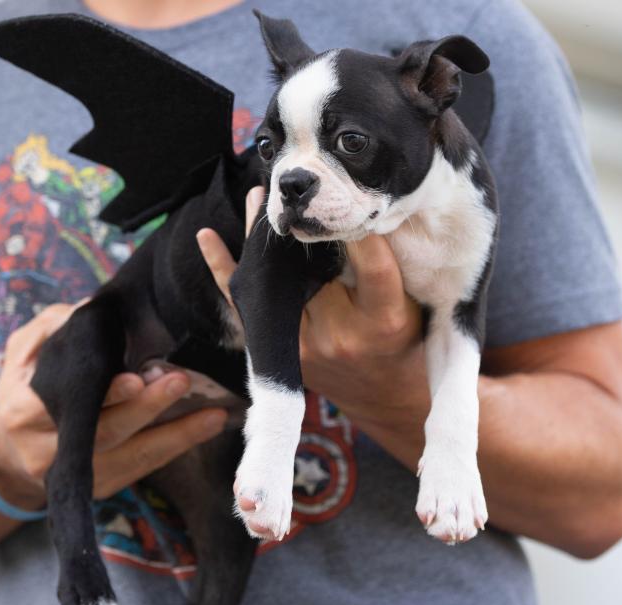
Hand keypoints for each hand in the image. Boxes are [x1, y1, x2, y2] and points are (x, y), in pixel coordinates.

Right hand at [0, 302, 227, 509]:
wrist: (12, 451)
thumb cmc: (26, 388)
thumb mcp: (24, 351)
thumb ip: (53, 327)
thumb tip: (91, 308)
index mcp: (24, 411)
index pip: (69, 403)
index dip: (106, 395)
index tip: (136, 378)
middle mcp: (46, 451)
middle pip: (107, 433)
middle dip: (148, 408)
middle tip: (181, 381)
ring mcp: (77, 476)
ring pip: (133, 458)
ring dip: (178, 435)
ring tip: (213, 413)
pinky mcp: (101, 487)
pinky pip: (144, 468)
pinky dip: (177, 446)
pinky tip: (207, 425)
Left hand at [197, 188, 428, 446]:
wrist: (385, 398)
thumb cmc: (404, 339)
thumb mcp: (414, 304)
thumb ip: (391, 265)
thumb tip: (362, 211)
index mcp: (384, 319)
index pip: (372, 264)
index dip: (359, 229)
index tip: (349, 197)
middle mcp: (340, 333)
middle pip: (314, 267)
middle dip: (304, 226)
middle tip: (293, 188)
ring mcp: (304, 344)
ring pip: (275, 279)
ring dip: (264, 235)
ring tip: (260, 197)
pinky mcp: (279, 350)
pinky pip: (243, 304)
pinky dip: (224, 268)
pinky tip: (207, 237)